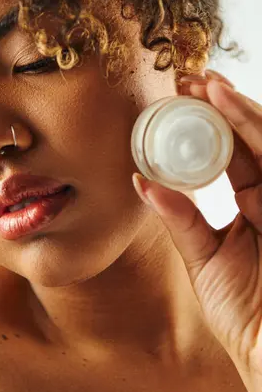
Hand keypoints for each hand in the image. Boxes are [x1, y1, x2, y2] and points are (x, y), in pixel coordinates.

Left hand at [132, 69, 261, 384]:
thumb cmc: (245, 314)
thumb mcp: (206, 260)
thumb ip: (181, 220)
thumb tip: (141, 182)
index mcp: (254, 208)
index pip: (235, 154)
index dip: (212, 124)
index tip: (183, 96)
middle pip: (254, 140)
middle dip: (225, 106)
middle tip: (191, 77)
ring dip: (241, 111)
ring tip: (207, 85)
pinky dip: (255, 134)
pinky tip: (230, 110)